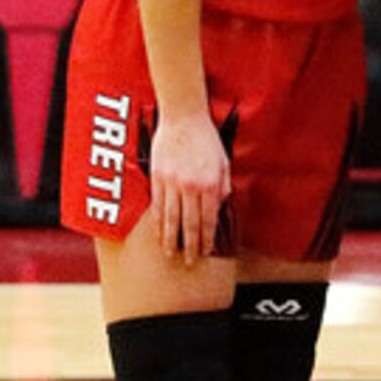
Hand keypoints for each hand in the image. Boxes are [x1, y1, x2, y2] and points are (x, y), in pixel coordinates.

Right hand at [147, 109, 230, 264]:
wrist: (183, 118)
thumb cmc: (206, 139)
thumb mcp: (224, 162)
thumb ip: (224, 185)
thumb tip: (221, 206)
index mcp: (211, 184)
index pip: (209, 219)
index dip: (207, 238)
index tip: (206, 251)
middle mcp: (191, 187)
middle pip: (189, 223)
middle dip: (190, 245)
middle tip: (189, 262)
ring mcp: (172, 183)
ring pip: (170, 218)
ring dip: (170, 238)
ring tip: (170, 253)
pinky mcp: (157, 177)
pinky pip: (157, 205)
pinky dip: (158, 221)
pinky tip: (159, 232)